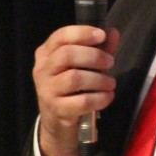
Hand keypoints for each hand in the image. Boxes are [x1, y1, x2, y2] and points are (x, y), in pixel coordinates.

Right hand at [32, 25, 119, 155]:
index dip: (82, 33)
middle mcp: (42, 70)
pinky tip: (108, 97)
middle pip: (67, 55)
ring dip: (99, 79)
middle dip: (94, 56)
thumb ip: (97, 49)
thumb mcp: (81, 66)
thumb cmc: (70, 88)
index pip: (60, 36)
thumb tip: (113, 33)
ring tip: (111, 83)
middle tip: (110, 62)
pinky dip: (99, 98)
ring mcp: (47, 90)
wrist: (56, 122)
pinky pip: (82, 101)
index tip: (101, 35)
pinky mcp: (57, 110)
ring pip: (75, 78)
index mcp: (45, 54)